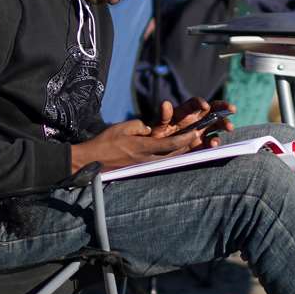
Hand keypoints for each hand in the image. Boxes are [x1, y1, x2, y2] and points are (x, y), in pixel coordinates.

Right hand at [70, 120, 202, 172]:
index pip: (170, 144)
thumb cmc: (106, 141)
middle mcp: (147, 159)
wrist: (93, 159)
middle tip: (201, 137)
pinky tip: (177, 150)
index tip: (196, 133)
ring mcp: (145, 164)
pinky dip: (172, 155)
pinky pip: (162, 161)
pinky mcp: (142, 167)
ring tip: (193, 143)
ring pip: (170, 159)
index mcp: (143, 147)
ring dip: (182, 151)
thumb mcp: (123, 127)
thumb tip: (151, 129)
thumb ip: (140, 126)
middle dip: (189, 146)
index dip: (185, 139)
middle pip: (174, 154)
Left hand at [154, 97, 235, 144]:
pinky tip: (213, 144)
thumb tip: (165, 103)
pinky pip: (212, 141)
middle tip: (232, 109)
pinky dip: (215, 142)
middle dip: (223, 108)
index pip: (195, 104)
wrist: (158, 152)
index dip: (201, 103)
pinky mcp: (203, 143)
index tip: (205, 106)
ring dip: (224, 124)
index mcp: (185, 112)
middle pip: (213, 110)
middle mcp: (196, 119)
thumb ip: (163, 116)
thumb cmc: (158, 136)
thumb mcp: (159, 126)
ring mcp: (201, 131)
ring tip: (229, 128)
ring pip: (217, 124)